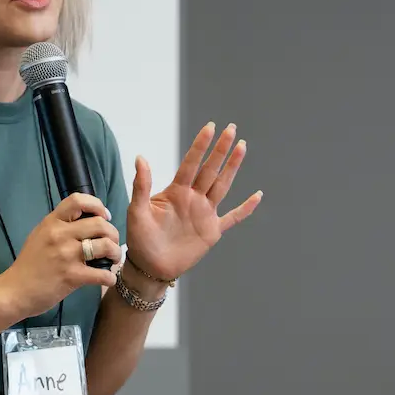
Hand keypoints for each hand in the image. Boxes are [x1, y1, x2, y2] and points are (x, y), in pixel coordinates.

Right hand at [0, 193, 119, 318]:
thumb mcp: (39, 236)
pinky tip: (108, 279)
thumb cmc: (29, 265)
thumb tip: (84, 220)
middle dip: (113, 233)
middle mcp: (60, 235)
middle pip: (100, 223)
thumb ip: (59, 226)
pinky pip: (102, 274)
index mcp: (52, 222)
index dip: (97, 205)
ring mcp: (66, 255)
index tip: (104, 216)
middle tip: (112, 243)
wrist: (14, 291)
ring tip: (113, 259)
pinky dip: (110, 277)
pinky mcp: (72, 276)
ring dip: (116, 253)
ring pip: (106, 245)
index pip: (78, 200)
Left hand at [125, 124, 261, 282]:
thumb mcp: (137, 211)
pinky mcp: (212, 231)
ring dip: (232, 167)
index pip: (191, 163)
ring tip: (242, 147)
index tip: (210, 127)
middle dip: (221, 149)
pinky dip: (246, 208)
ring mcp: (204, 214)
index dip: (201, 145)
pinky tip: (257, 196)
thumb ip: (141, 185)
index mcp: (176, 191)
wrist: (150, 267)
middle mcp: (193, 198)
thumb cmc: (140, 239)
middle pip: (210, 169)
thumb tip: (140, 157)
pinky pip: (233, 217)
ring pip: (222, 185)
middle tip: (231, 129)